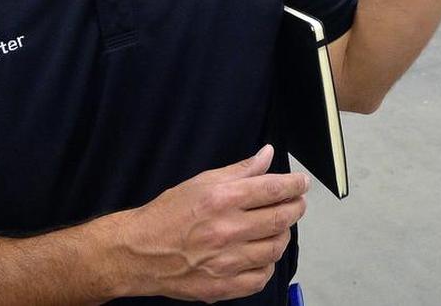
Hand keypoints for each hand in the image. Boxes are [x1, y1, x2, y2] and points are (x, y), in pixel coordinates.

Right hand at [105, 145, 307, 301]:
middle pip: (281, 219)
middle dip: (296, 208)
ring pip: (275, 249)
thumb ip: (239, 170)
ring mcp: (226, 262)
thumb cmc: (167, 214)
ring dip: (283, 236)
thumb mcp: (201, 182)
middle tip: (297, 203)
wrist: (138, 252)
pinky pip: (260, 278)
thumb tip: (267, 155)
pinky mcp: (222, 286)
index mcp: (222, 199)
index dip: (295, 185)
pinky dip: (268, 265)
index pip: (274, 190)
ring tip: (279, 227)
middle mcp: (227, 230)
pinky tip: (262, 254)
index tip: (302, 183)